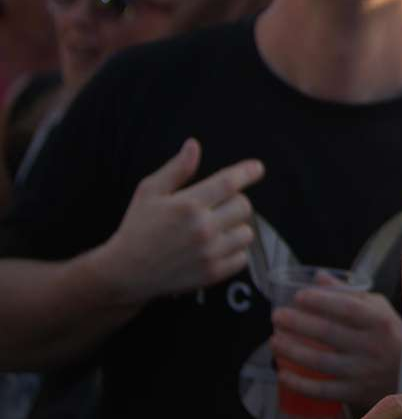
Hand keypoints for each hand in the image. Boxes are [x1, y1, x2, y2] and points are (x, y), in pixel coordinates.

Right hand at [96, 139, 263, 301]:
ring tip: (216, 228)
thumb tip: (194, 145)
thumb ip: (176, 169)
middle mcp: (203, 228)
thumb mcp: (149, 192)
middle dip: (234, 202)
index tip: (257, 168)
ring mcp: (210, 253)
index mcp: (188, 205)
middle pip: (244, 206)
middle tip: (217, 206)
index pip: (229, 183)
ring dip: (236, 227)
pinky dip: (234, 251)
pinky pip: (243, 257)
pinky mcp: (213, 273)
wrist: (126, 272)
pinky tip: (216, 247)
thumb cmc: (138, 227)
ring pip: (247, 232)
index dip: (247, 172)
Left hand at [270, 276, 401, 411]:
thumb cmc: (392, 336)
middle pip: (328, 333)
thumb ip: (349, 294)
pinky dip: (299, 383)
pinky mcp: (356, 393)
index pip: (347, 308)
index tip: (298, 296)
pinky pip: (322, 390)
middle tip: (276, 316)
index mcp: (380, 322)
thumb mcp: (379, 310)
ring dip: (293, 351)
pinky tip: (282, 374)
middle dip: (297, 323)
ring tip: (274, 341)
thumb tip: (318, 277)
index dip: (320, 301)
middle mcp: (373, 346)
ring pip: (321, 362)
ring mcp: (364, 372)